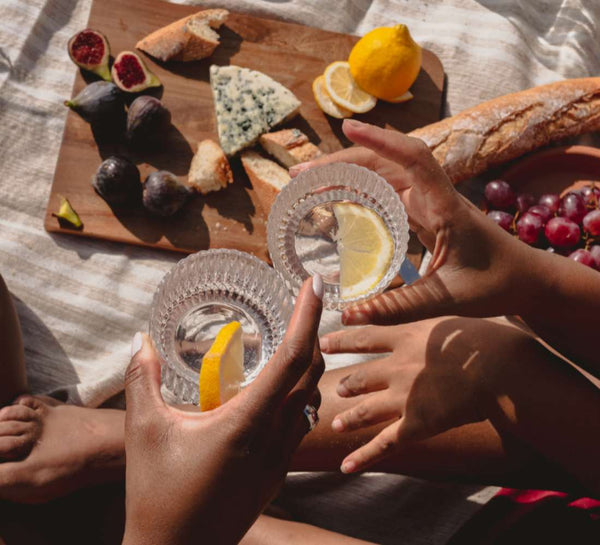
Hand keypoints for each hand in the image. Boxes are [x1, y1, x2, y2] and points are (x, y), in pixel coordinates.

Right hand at [122, 277, 323, 544]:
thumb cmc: (156, 495)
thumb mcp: (142, 431)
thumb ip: (142, 380)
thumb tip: (138, 339)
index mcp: (246, 423)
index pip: (291, 358)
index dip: (307, 317)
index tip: (315, 284)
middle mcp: (273, 438)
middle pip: (310, 374)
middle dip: (314, 332)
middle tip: (308, 301)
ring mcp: (279, 459)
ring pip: (311, 399)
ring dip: (310, 364)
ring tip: (298, 335)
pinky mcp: (276, 473)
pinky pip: (301, 423)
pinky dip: (301, 393)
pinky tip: (283, 386)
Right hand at [290, 119, 539, 326]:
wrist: (526, 279)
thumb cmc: (496, 284)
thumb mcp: (446, 300)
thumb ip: (398, 308)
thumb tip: (347, 315)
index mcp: (445, 207)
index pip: (414, 160)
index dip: (381, 141)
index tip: (348, 128)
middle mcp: (435, 198)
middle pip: (385, 165)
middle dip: (341, 163)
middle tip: (300, 176)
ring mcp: (429, 204)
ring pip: (383, 178)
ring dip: (346, 176)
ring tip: (309, 185)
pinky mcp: (425, 214)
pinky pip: (387, 195)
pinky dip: (359, 194)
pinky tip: (337, 201)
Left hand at [319, 317, 527, 472]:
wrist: (498, 368)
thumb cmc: (485, 339)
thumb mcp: (451, 319)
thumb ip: (434, 320)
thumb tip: (435, 317)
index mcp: (405, 337)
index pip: (364, 337)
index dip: (342, 339)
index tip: (324, 341)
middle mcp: (397, 366)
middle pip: (361, 376)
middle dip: (347, 384)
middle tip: (336, 388)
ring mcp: (403, 397)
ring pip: (366, 410)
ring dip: (350, 418)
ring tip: (337, 424)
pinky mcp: (415, 424)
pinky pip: (384, 443)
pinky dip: (364, 456)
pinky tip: (346, 466)